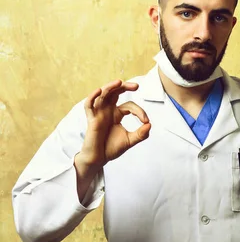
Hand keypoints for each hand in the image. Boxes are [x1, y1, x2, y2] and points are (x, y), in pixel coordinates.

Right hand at [74, 80, 150, 201]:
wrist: (99, 159)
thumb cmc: (111, 149)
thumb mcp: (130, 140)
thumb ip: (141, 134)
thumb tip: (150, 125)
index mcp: (116, 114)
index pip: (128, 106)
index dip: (139, 111)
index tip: (145, 121)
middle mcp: (107, 111)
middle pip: (114, 93)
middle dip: (124, 87)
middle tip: (136, 86)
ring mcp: (98, 114)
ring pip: (102, 94)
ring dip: (110, 87)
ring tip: (119, 82)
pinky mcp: (91, 119)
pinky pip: (88, 105)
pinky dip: (92, 97)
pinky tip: (99, 91)